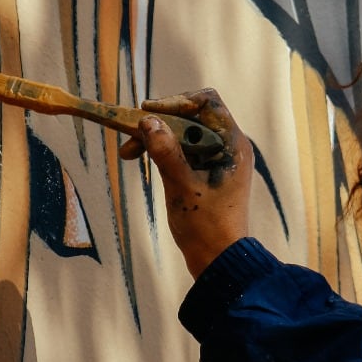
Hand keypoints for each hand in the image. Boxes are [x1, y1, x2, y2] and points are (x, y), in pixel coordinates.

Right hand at [122, 88, 254, 277]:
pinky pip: (185, 151)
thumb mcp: (181, 186)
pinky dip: (164, 152)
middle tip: (131, 137)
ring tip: (128, 154)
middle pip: (192, 117)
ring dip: (157, 139)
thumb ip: (165, 152)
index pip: (208, 102)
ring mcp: (219, 159)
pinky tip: (142, 159)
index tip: (149, 112)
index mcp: (233, 145)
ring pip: (184, 134)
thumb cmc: (206, 226)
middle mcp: (229, 147)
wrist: (218, 260)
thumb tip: (148, 121)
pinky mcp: (209, 172)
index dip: (177, 101)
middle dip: (160, 124)